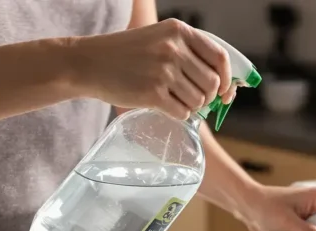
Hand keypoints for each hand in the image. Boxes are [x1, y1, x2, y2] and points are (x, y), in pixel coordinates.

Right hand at [69, 19, 235, 119]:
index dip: (227, 78)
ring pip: (199, 100)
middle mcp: (174, 48)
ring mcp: (164, 70)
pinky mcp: (153, 93)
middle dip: (207, 96)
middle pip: (212, 83)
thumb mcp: (159, 39)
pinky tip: (165, 107)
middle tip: (191, 98)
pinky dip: (179, 115)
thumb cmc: (126, 55)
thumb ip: (188, 53)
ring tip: (172, 100)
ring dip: (191, 106)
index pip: (220, 57)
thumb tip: (223, 85)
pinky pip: (183, 113)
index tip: (224, 91)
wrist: (88, 63)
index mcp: (179, 31)